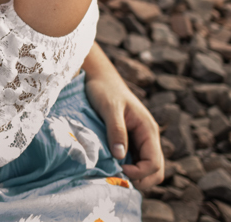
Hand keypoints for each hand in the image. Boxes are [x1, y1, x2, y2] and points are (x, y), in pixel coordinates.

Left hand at [85, 73, 164, 188]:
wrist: (101, 78)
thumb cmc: (105, 90)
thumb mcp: (110, 108)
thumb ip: (116, 131)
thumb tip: (120, 157)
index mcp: (148, 130)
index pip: (154, 163)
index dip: (139, 172)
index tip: (119, 170)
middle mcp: (148, 137)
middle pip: (156, 170)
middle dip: (140, 179)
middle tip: (118, 178)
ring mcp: (141, 139)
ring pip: (147, 167)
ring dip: (134, 175)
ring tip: (114, 173)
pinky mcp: (131, 140)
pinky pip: (135, 160)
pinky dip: (128, 167)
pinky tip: (112, 166)